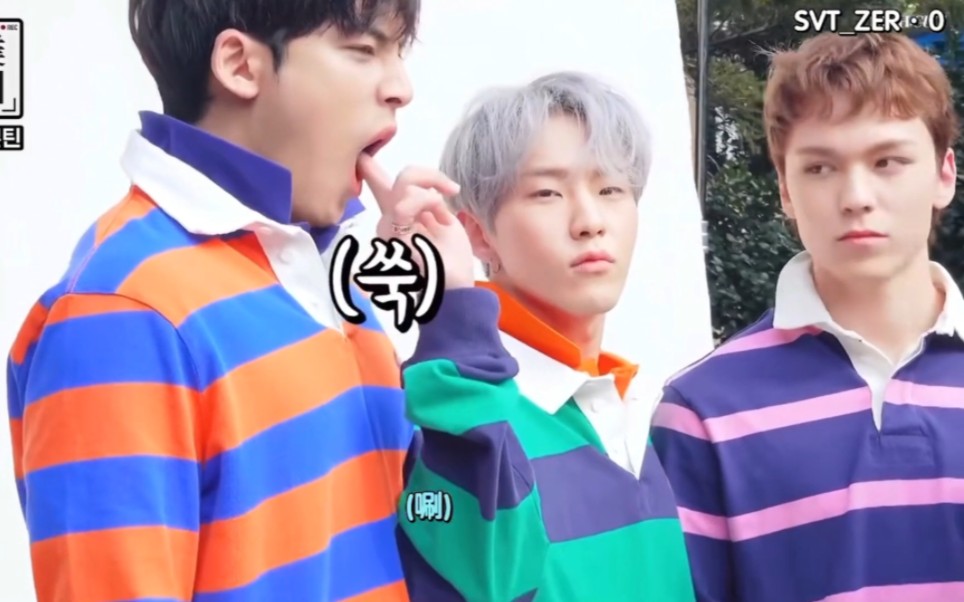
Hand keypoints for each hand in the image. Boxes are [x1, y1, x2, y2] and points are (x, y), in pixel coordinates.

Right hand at [358, 154, 475, 289]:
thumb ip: (428, 197)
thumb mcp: (442, 217)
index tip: (365, 153)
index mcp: (397, 211)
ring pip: (403, 185)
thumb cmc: (450, 254)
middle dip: (430, 176)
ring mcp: (388, 227)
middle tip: (451, 190)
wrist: (455, 282)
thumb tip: (428, 184)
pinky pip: (404, 204)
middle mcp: (388, 218)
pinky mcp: (393, 234)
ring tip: (444, 218)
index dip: (368, 163)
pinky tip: (439, 218)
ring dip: (432, 196)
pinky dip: (426, 202)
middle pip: (401, 176)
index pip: (374, 179)